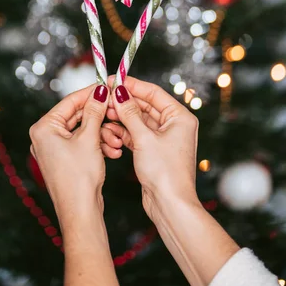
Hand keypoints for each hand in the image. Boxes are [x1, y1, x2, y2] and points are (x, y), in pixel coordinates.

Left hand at [29, 84, 109, 225]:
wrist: (80, 212)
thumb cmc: (79, 178)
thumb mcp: (89, 138)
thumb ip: (94, 111)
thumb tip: (99, 91)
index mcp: (43, 128)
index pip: (70, 101)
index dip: (91, 93)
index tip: (107, 86)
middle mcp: (44, 136)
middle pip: (77, 116)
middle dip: (100, 118)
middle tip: (117, 112)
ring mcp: (53, 148)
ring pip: (83, 130)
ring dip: (102, 134)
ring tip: (117, 141)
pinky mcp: (64, 159)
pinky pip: (82, 143)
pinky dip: (98, 145)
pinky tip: (113, 151)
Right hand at [101, 76, 198, 220]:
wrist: (170, 205)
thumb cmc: (165, 173)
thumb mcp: (144, 138)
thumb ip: (130, 113)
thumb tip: (120, 92)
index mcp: (180, 117)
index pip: (153, 92)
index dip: (132, 85)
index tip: (113, 80)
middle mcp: (174, 125)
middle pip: (145, 106)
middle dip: (124, 103)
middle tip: (105, 98)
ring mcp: (164, 139)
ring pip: (139, 121)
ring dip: (122, 119)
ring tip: (106, 115)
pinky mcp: (154, 151)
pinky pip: (137, 135)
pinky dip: (124, 133)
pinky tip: (111, 132)